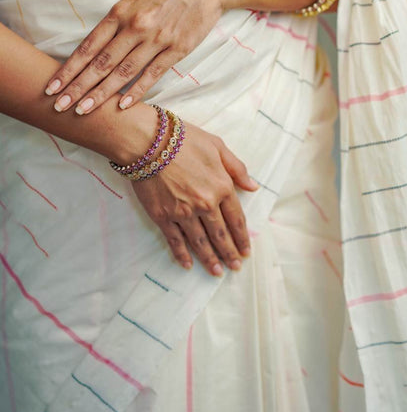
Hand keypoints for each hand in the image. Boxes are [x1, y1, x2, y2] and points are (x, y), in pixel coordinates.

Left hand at [44, 0, 227, 113]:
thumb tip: (98, 40)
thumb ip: (118, 16)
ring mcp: (157, 39)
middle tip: (60, 106)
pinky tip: (122, 105)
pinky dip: (137, 91)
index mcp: (121, 12)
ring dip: (101, 94)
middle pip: (101, 63)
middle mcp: (135, 27)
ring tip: (83, 110)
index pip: (89, 46)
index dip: (69, 69)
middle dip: (78, 87)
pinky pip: (153, 74)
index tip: (53, 86)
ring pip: (123, 72)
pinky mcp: (178, 48)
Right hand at [132, 120, 256, 275]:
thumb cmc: (183, 138)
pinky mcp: (162, 217)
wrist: (147, 142)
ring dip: (210, 259)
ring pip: (200, 242)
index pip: (236, 218)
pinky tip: (188, 265)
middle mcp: (205, 204)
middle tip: (235, 267)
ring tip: (217, 272)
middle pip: (221, 235)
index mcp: (221, 186)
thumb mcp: (217, 145)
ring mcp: (183, 213)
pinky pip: (175, 241)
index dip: (242, 237)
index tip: (246, 250)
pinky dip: (182, 255)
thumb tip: (253, 187)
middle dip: (229, 253)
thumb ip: (237, 168)